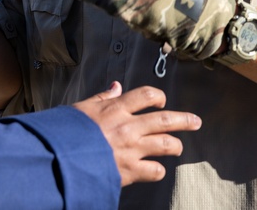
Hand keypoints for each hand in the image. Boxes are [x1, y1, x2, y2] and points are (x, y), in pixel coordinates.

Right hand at [73, 81, 200, 186]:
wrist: (60, 157)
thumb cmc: (67, 131)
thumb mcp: (82, 107)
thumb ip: (102, 97)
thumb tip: (116, 86)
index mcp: (116, 108)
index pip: (147, 95)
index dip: (158, 97)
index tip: (161, 101)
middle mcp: (128, 127)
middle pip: (165, 120)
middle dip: (184, 120)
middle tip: (196, 121)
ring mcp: (131, 150)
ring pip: (166, 144)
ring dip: (175, 145)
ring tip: (177, 147)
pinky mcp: (130, 171)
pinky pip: (155, 170)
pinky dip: (157, 169)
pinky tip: (155, 168)